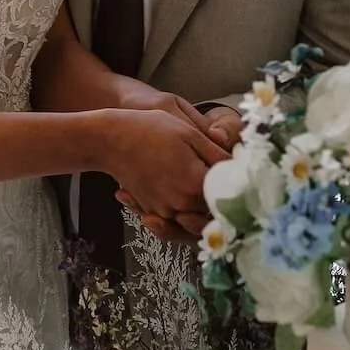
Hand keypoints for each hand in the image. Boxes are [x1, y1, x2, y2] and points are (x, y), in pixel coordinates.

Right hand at [117, 103, 241, 239]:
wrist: (109, 139)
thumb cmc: (149, 130)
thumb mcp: (190, 134)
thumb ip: (217, 155)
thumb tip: (240, 167)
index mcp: (194, 184)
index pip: (227, 197)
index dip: (235, 188)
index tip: (237, 177)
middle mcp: (180, 204)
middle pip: (211, 214)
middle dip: (219, 201)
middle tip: (222, 182)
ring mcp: (164, 211)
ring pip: (193, 219)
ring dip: (200, 208)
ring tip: (201, 185)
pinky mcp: (152, 210)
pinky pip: (174, 218)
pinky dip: (180, 208)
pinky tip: (179, 187)